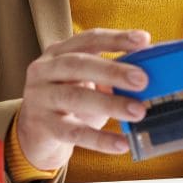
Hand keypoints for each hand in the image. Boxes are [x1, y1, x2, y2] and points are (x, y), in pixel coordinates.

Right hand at [14, 28, 151, 170]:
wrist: (34, 135)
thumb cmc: (68, 103)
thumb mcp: (86, 82)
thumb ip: (110, 75)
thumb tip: (149, 75)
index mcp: (59, 52)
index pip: (89, 39)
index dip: (116, 38)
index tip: (143, 39)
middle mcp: (44, 70)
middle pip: (79, 64)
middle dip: (113, 71)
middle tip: (142, 79)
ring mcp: (40, 98)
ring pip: (75, 98)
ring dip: (110, 104)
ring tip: (138, 111)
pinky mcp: (41, 126)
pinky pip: (74, 133)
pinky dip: (100, 139)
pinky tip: (121, 144)